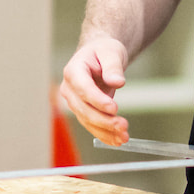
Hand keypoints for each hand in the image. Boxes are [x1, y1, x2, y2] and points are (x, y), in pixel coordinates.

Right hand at [56, 32, 130, 147]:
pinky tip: (118, 141)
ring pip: (88, 121)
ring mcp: (75, 102)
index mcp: (73, 71)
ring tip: (124, 137)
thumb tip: (117, 82)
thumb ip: (113, 66)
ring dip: (106, 131)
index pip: (83, 88)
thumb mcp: (111, 52)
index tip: (114, 108)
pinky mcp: (83, 111)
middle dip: (104, 120)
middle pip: (84, 109)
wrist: (99, 57)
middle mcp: (69, 89)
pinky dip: (105, 135)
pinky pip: (92, 126)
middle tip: (123, 125)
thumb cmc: (104, 52)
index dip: (97, 100)